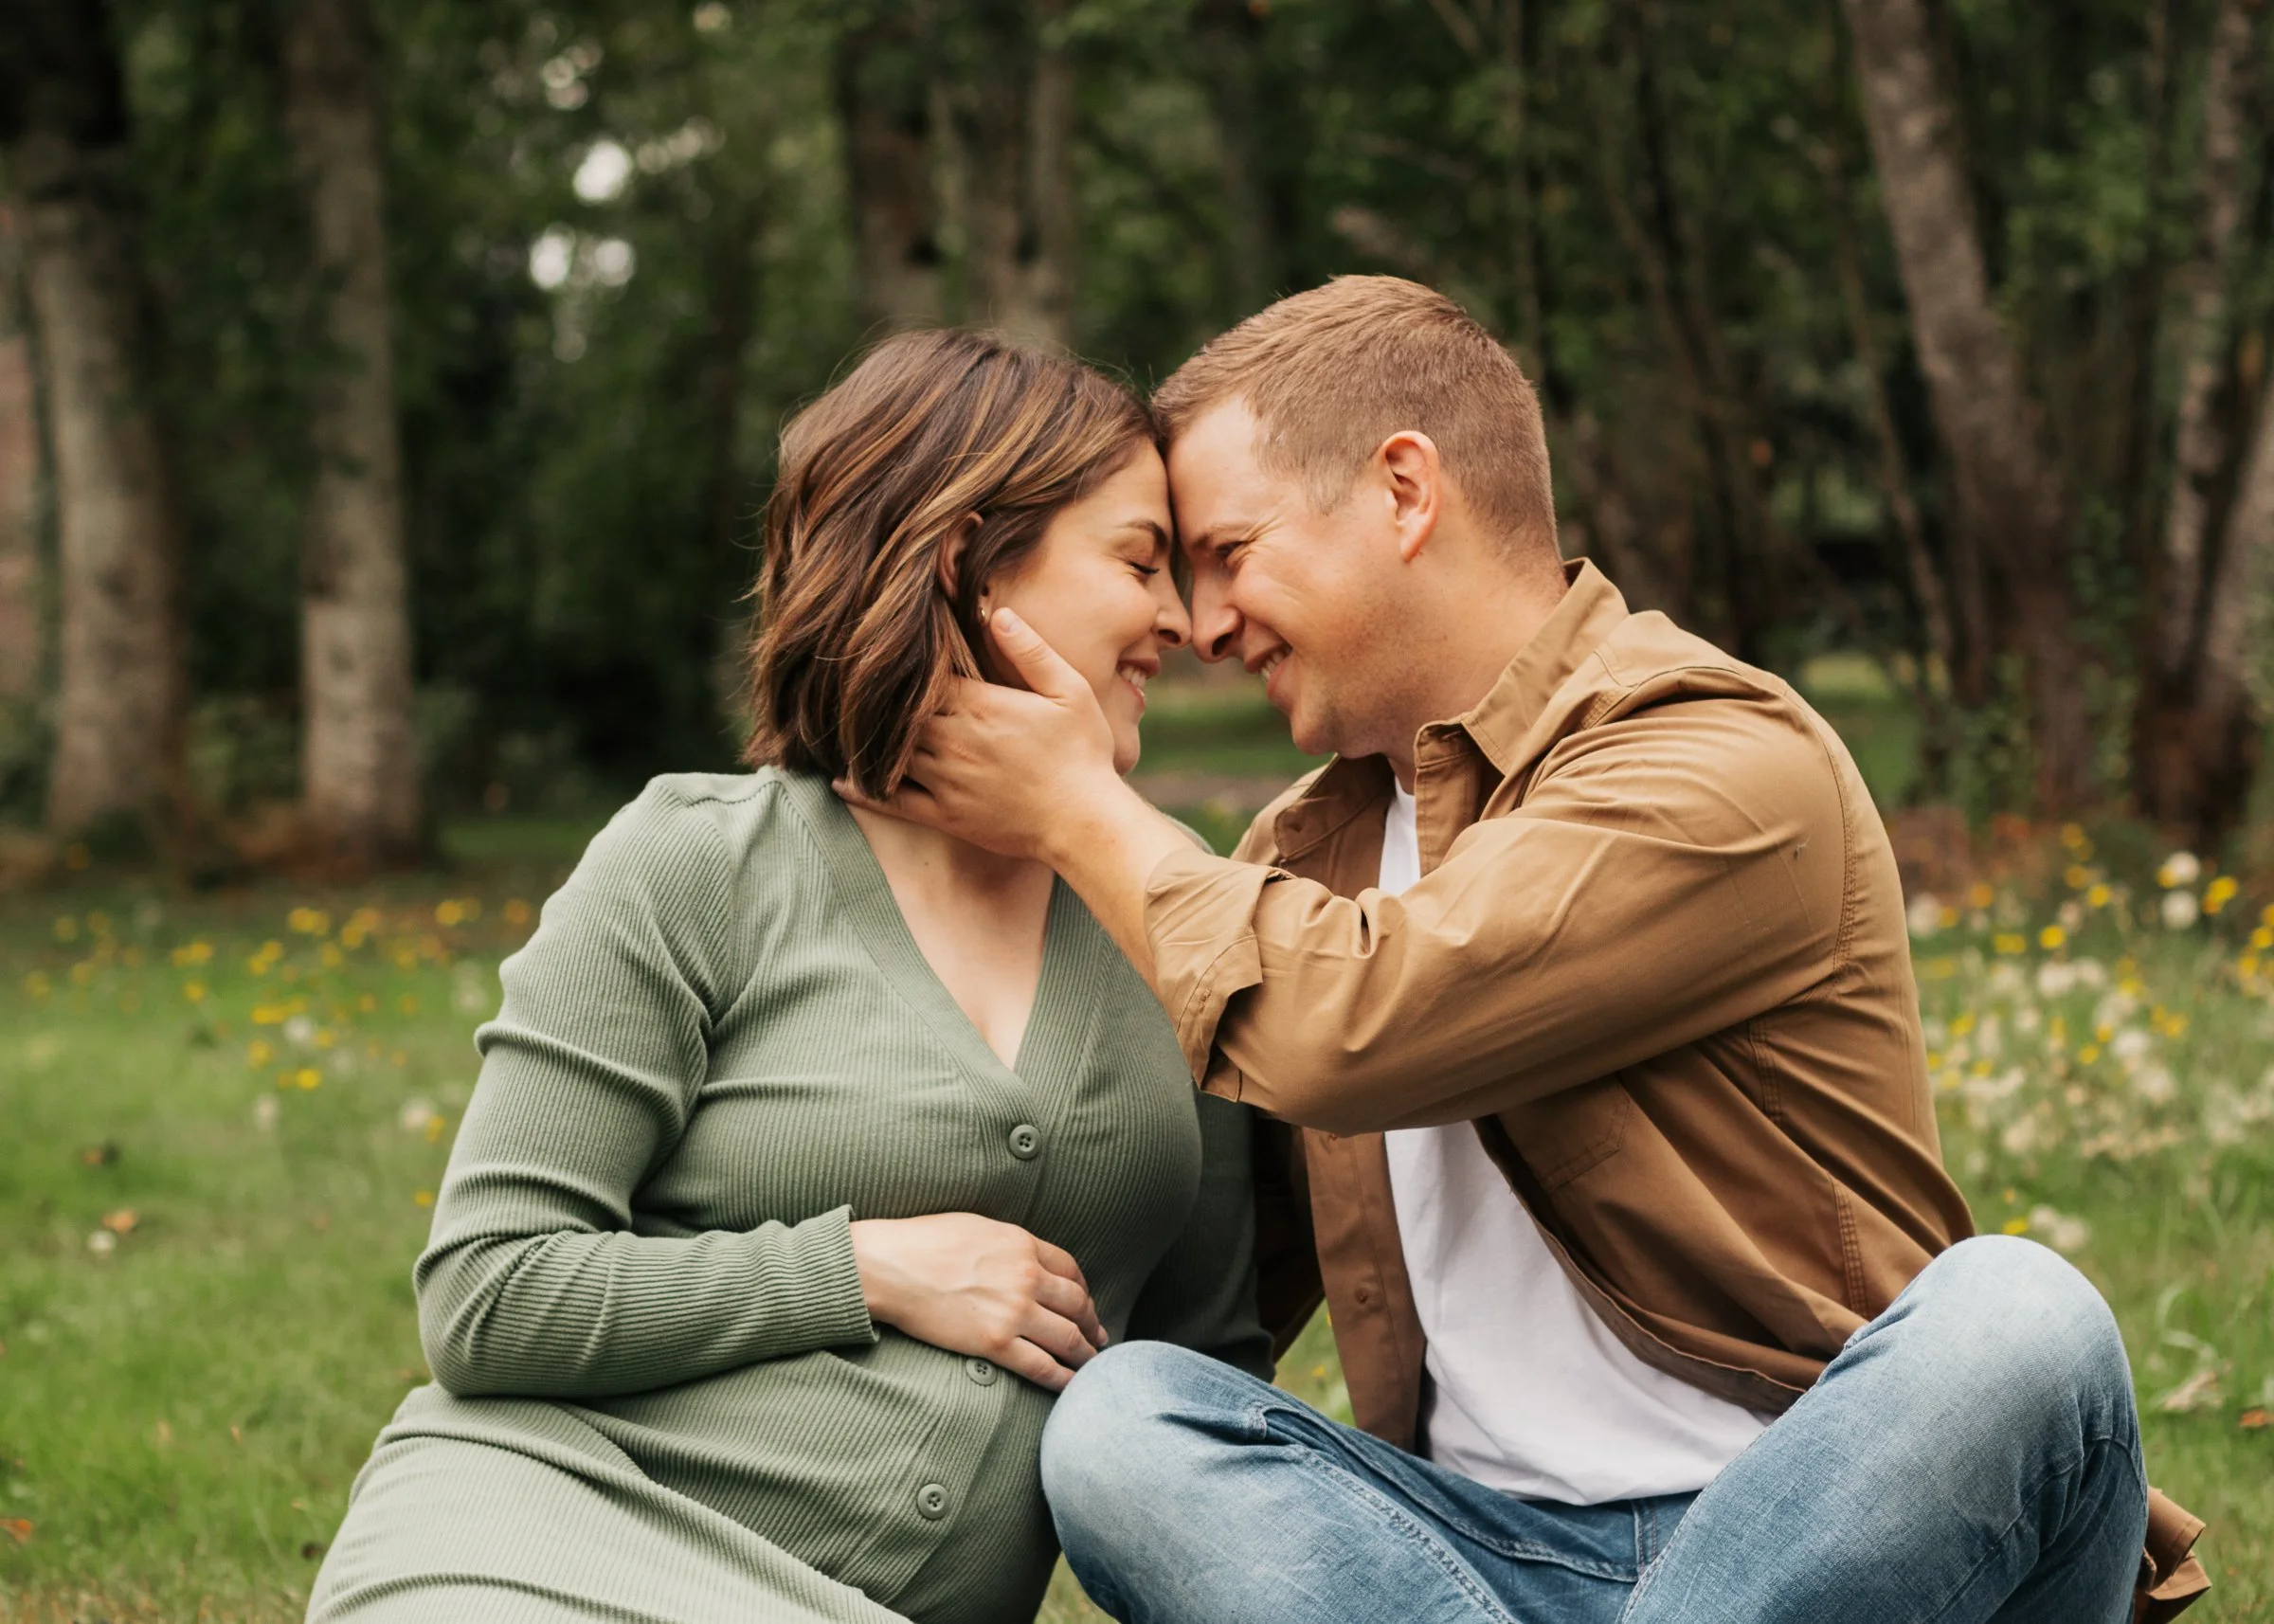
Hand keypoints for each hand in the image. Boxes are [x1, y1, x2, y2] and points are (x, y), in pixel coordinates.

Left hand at [838, 607, 1124, 864]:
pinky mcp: (944, 815)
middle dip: (880, 698)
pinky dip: (864, 790)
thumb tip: (996, 614)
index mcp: (978, 705)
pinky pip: (892, 801)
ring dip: (870, 738)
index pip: (922, 675)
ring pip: (889, 752)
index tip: (891, 652)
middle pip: (896, 711)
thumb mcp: (1070, 692)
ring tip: (848, 724)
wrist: (1084, 823)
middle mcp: (952, 741)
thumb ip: (1031, 652)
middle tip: (856, 685)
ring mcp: (944, 780)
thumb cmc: (1083, 754)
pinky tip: (844, 780)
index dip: (905, 664)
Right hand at [849, 1213, 1107, 1390]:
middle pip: (1078, 1304)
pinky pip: (1042, 1366)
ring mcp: (1013, 1311)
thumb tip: (1023, 1259)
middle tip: (1097, 1338)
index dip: (1084, 1291)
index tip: (1085, 1305)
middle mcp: (1026, 1276)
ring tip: (1091, 1364)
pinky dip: (1063, 1378)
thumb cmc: (923, 1242)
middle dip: (1091, 1324)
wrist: (888, 1267)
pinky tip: (1072, 1386)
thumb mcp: (977, 1227)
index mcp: (1022, 1244)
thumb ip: (1008, 1245)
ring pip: (1068, 1337)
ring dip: (1085, 1354)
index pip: (1071, 1270)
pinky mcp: (995, 1343)